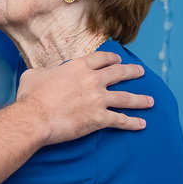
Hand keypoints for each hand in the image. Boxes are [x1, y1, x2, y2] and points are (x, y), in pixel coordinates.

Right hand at [16, 51, 151, 144]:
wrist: (35, 118)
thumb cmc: (31, 97)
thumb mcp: (34, 75)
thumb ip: (44, 72)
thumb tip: (44, 74)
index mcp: (78, 67)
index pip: (101, 59)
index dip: (112, 58)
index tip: (118, 60)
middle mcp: (93, 80)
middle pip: (118, 73)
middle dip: (132, 72)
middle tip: (141, 72)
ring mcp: (99, 100)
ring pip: (125, 98)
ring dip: (140, 99)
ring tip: (150, 101)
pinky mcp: (99, 119)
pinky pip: (120, 120)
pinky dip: (133, 123)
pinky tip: (142, 124)